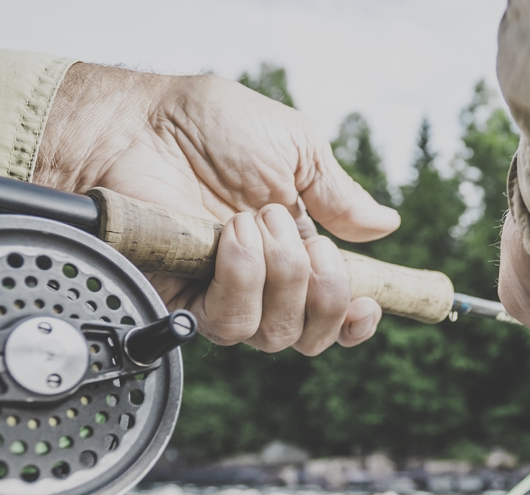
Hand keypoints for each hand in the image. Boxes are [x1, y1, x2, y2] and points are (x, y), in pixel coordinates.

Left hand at [34, 63, 398, 354]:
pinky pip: (229, 322)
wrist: (144, 123)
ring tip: (256, 220)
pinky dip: (242, 277)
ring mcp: (223, 292)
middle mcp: (262, 281)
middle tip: (305, 236)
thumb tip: (384, 225)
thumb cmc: (209, 126)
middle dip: (324, 290)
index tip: (368, 304)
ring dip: (281, 276)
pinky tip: (232, 236)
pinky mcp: (183, 299)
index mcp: (294, 249)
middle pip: (310, 337)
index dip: (355, 319)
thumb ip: (340, 194)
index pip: (333, 311)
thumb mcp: (296, 147)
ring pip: (275, 335)